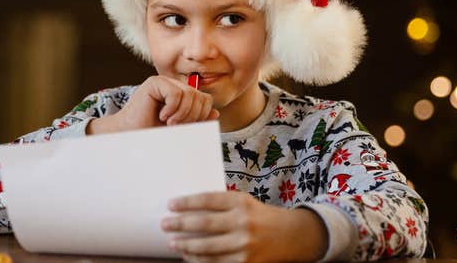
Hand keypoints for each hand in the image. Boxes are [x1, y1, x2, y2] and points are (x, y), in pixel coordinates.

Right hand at [87, 75, 218, 133]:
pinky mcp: (155, 82)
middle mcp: (175, 85)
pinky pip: (176, 94)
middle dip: (192, 116)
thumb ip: (197, 120)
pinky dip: (172, 109)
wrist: (131, 135)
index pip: (205, 100)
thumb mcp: (181, 128)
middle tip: (177, 126)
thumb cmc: (153, 132)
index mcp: (182, 95)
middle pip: (200, 97)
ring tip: (169, 122)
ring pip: (190, 95)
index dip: (201, 116)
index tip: (187, 127)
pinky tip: (162, 116)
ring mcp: (164, 82)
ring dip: (182, 114)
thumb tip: (215, 113)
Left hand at [161, 191, 304, 262]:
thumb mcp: (245, 203)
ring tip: (173, 244)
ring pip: (207, 248)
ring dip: (186, 246)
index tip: (171, 205)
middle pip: (204, 224)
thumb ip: (222, 205)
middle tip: (164, 224)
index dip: (187, 202)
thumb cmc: (261, 216)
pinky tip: (189, 257)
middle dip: (180, 224)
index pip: (208, 200)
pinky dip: (199, 261)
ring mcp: (245, 245)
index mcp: (241, 203)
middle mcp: (243, 223)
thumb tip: (188, 209)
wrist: (292, 236)